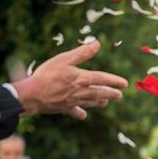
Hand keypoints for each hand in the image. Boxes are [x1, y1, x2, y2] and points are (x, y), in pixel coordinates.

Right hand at [12, 41, 127, 118]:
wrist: (33, 94)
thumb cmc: (47, 74)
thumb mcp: (64, 59)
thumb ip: (82, 53)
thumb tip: (97, 44)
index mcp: (82, 78)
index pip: (102, 79)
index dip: (114, 80)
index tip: (124, 84)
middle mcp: (80, 91)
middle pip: (99, 93)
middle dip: (110, 94)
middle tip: (119, 95)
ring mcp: (73, 101)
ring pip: (89, 102)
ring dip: (98, 102)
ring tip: (105, 103)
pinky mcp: (64, 108)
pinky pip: (74, 111)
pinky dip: (80, 113)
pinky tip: (83, 115)